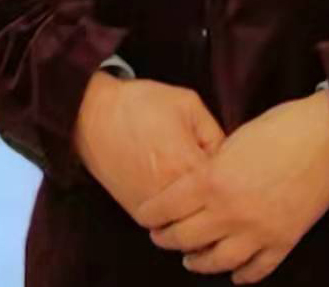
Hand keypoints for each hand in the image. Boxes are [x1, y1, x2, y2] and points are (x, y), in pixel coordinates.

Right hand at [73, 73, 225, 220]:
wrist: (93, 115)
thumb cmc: (141, 105)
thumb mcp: (188, 104)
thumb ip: (214, 132)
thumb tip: (229, 158)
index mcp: (187, 166)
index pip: (228, 183)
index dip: (235, 171)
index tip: (234, 161)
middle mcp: (170, 196)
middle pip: (212, 208)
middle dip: (220, 194)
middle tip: (222, 176)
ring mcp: (152, 210)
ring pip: (191, 222)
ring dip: (199, 208)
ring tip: (200, 184)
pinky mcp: (136, 215)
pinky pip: (170, 223)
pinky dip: (179, 212)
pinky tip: (180, 191)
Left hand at [136, 89, 328, 283]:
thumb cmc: (283, 127)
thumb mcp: (236, 139)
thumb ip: (213, 166)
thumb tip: (198, 183)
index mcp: (214, 181)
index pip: (166, 207)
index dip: (150, 214)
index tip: (144, 216)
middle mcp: (231, 212)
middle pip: (184, 238)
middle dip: (166, 238)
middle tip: (161, 236)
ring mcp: (258, 232)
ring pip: (215, 262)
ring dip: (197, 262)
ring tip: (191, 258)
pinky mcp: (283, 242)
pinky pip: (254, 270)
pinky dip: (240, 274)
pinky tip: (233, 270)